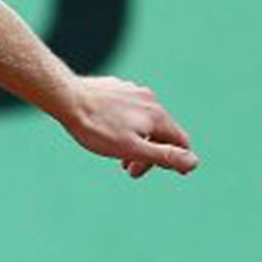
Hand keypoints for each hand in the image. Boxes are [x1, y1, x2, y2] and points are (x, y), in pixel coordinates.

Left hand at [60, 76, 198, 179]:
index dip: (180, 159)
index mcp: (157, 116)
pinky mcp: (118, 89)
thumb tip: (193, 162)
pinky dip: (126, 127)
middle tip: (131, 172)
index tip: (176, 173)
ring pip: (145, 121)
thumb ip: (163, 156)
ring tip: (119, 157)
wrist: (67, 98)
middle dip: (151, 155)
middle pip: (162, 132)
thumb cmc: (97, 128)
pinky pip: (129, 111)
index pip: (181, 141)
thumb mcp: (132, 149)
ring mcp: (133, 92)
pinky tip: (110, 133)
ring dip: (137, 142)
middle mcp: (151, 101)